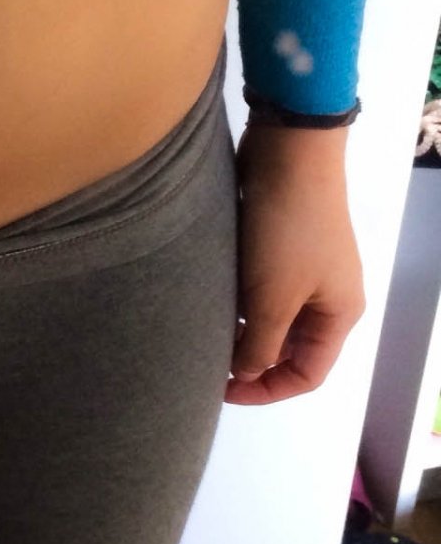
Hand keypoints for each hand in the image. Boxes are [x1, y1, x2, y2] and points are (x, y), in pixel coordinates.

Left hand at [226, 124, 366, 404]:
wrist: (287, 152)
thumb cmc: (286, 232)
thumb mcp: (271, 298)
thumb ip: (259, 345)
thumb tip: (246, 374)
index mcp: (338, 315)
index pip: (308, 375)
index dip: (267, 390)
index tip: (221, 388)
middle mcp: (326, 297)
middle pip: (289, 350)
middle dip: (251, 361)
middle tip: (205, 363)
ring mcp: (303, 271)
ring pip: (270, 320)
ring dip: (240, 330)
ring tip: (204, 333)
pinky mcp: (279, 247)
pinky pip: (258, 291)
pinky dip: (236, 302)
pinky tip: (208, 301)